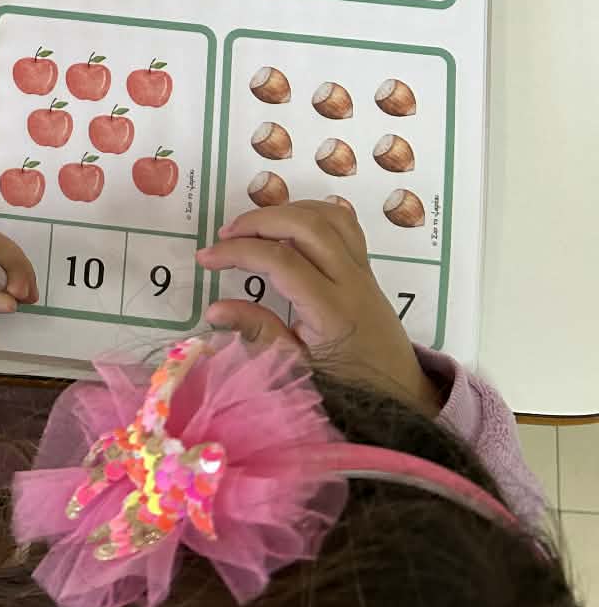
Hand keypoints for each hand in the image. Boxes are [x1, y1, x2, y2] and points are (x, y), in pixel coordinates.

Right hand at [197, 198, 440, 414]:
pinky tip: (287, 226)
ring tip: (252, 228)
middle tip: (224, 237)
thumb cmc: (348, 391)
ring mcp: (363, 271)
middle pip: (306, 225)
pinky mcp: (367, 269)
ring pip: (328, 216)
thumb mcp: (298, 373)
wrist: (400, 396)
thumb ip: (259, 335)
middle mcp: (352, 282)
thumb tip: (215, 309)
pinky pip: (344, 224)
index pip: (281, 261)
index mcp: (332, 312)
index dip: (238, 252)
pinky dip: (311, 214)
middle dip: (259, 221)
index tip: (205, 259)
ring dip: (285, 211)